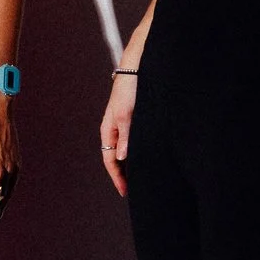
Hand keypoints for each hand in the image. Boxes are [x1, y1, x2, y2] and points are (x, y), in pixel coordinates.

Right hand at [100, 71, 135, 195]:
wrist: (139, 67)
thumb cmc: (130, 89)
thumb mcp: (127, 114)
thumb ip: (125, 137)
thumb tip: (122, 158)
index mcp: (109, 129)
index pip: (110, 160)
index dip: (117, 177)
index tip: (125, 192)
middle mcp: (116, 129)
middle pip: (117, 157)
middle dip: (124, 174)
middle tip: (135, 190)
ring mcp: (126, 124)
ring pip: (127, 150)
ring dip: (133, 164)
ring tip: (144, 178)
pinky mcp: (137, 119)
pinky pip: (136, 142)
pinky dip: (140, 153)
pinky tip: (151, 157)